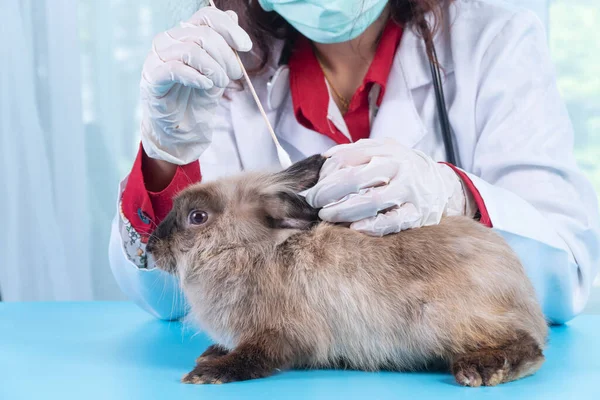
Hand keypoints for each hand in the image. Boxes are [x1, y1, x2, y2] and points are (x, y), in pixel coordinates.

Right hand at [140, 6, 251, 164]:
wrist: (181, 129)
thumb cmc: (197, 97)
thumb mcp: (218, 70)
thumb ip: (224, 46)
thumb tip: (233, 16)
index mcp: (185, 34)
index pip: (206, 16)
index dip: (229, 28)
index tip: (245, 46)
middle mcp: (168, 40)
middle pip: (203, 34)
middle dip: (226, 55)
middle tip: (235, 74)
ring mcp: (157, 57)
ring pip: (191, 50)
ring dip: (214, 68)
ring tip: (222, 83)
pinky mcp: (152, 77)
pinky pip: (175, 69)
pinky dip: (196, 77)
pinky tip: (206, 86)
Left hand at [305, 139, 473, 235]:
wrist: (442, 185)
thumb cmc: (402, 168)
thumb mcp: (384, 150)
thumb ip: (356, 151)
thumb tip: (325, 157)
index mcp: (386, 150)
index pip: (347, 158)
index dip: (325, 174)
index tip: (313, 187)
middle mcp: (398, 167)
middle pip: (354, 177)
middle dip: (327, 192)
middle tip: (314, 203)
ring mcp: (409, 190)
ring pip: (371, 200)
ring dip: (343, 210)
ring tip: (327, 216)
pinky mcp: (417, 213)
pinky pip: (391, 222)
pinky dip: (371, 226)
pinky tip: (354, 228)